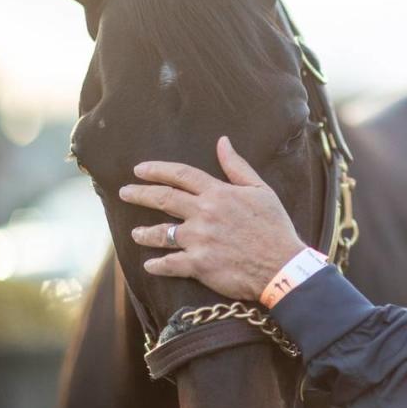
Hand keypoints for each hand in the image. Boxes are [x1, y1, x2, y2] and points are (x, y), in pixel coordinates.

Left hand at [119, 136, 306, 300]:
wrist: (282, 264)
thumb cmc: (275, 226)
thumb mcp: (261, 190)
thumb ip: (237, 166)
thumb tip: (223, 142)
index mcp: (218, 193)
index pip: (181, 175)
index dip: (157, 170)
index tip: (139, 170)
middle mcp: (204, 213)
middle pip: (163, 199)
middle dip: (139, 194)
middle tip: (124, 193)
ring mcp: (198, 240)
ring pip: (160, 234)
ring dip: (144, 232)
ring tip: (135, 233)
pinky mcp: (198, 265)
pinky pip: (168, 264)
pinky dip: (156, 265)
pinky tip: (149, 265)